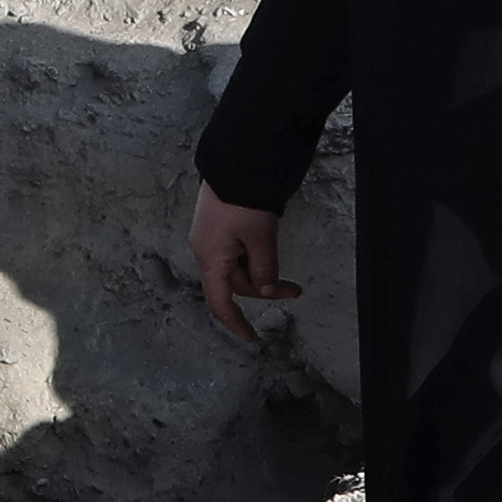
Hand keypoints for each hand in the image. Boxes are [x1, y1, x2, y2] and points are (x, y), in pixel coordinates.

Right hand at [194, 193, 297, 344]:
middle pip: (234, 283)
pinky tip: (266, 248)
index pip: (220, 303)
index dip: (235, 323)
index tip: (252, 338)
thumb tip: (266, 291)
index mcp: (211, 259)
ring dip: (261, 271)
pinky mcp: (216, 225)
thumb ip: (264, 270)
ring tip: (284, 266)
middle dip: (263, 288)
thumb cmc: (244, 203)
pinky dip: (252, 257)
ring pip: (236, 267)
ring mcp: (209, 238)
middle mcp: (206, 251)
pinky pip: (234, 251)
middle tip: (295, 289)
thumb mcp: (261, 240)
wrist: (235, 164)